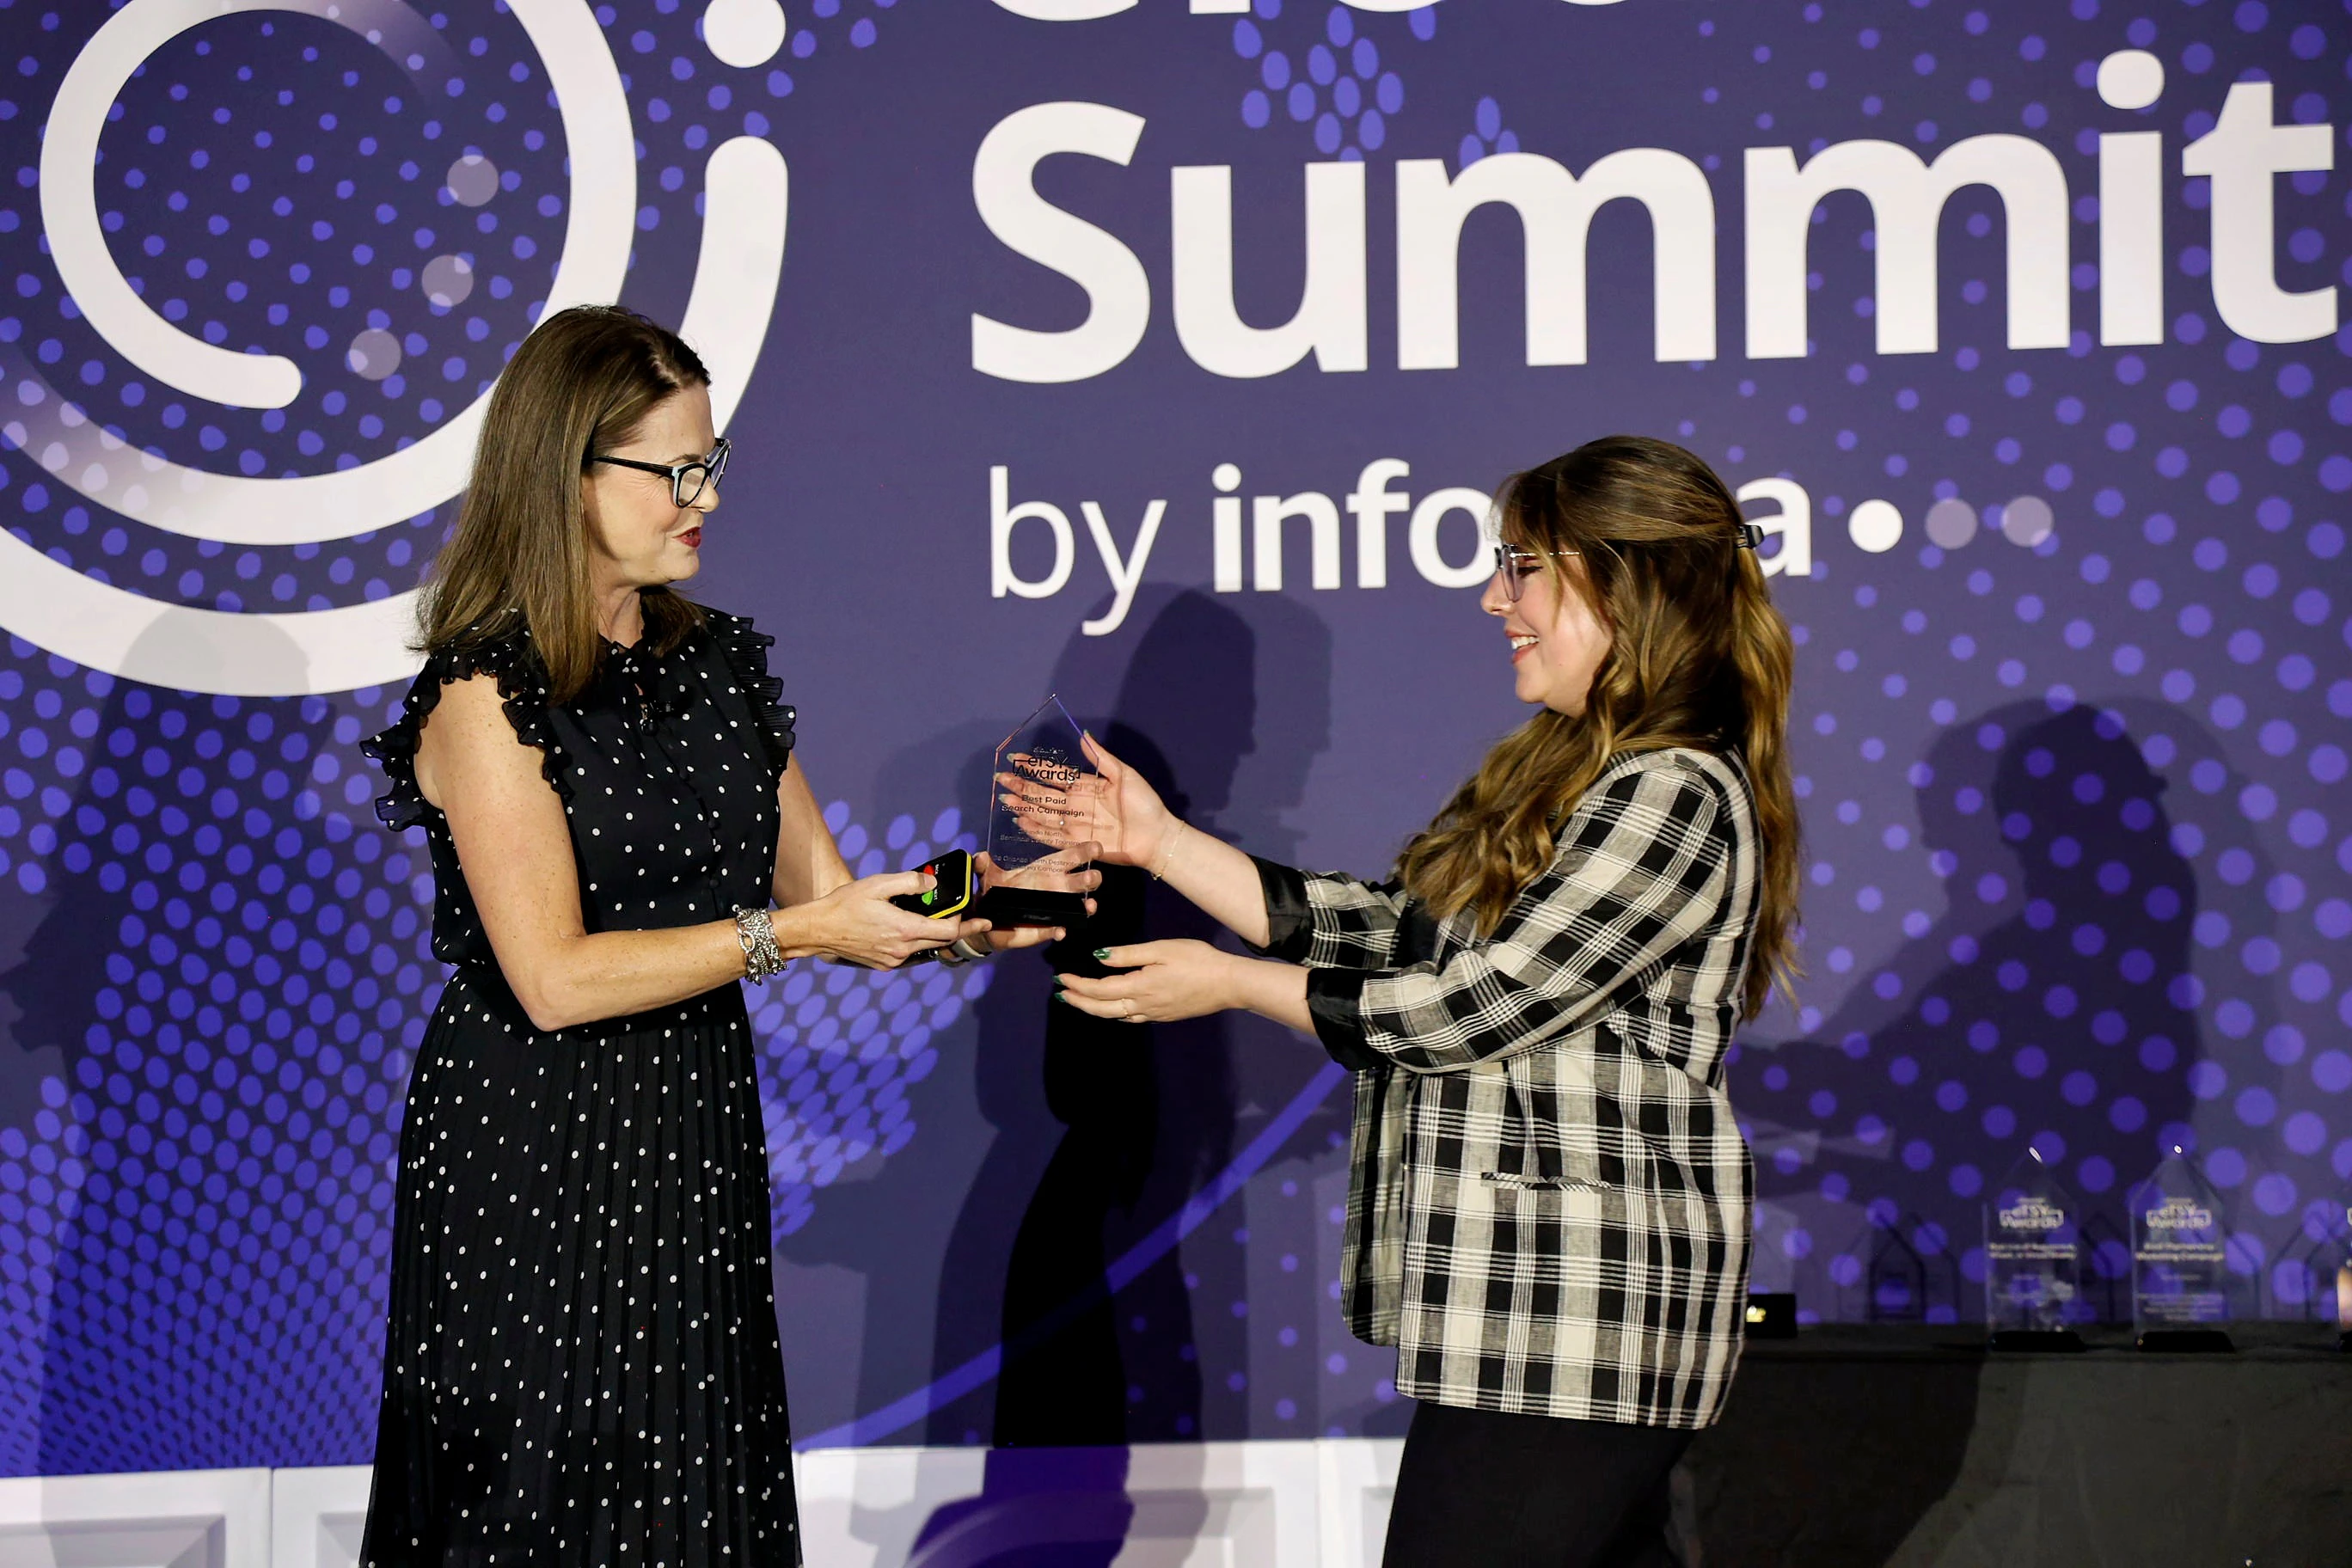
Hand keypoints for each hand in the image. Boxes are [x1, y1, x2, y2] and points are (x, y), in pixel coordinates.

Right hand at [798, 870, 988, 968]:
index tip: (980, 918)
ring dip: (936, 936)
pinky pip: (910, 954)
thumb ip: (909, 882)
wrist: (819, 929)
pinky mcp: (884, 965)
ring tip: (943, 921)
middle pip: (942, 942)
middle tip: (977, 922)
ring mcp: (893, 960)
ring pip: (926, 948)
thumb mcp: (878, 884)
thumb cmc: (846, 904)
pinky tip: (913, 929)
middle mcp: (902, 950)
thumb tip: (932, 883)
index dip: (966, 923)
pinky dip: (917, 942)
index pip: (948, 931)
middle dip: (960, 931)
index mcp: (904, 929)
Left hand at [972, 848, 1100, 952]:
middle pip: (1079, 881)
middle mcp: (1054, 888)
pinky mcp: (1045, 928)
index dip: (1082, 851)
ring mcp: (1053, 909)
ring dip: (1086, 906)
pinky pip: (1057, 930)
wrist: (986, 921)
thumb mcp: (987, 877)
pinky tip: (1060, 931)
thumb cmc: (994, 892)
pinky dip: (1060, 931)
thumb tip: (979, 857)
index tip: (1096, 847)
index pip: (1067, 858)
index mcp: (1044, 870)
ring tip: (1089, 906)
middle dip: (1090, 878)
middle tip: (1091, 877)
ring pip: (1077, 906)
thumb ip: (983, 866)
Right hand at [998, 732, 1179, 871]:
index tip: (1016, 758)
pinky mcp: (1077, 842)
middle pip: (1043, 793)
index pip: (1055, 774)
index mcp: (1086, 786)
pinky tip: (1021, 821)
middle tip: (1001, 778)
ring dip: (1023, 806)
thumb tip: (1084, 735)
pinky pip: (1051, 836)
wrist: (1155, 836)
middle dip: (1022, 785)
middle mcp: (1076, 804)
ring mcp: (1075, 824)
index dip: (1036, 766)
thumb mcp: (1124, 775)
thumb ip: (1101, 758)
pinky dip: (1035, 830)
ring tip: (1005, 798)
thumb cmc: (1144, 804)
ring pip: (1042, 813)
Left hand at [1053, 940, 1241, 1023]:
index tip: (1061, 978)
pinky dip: (1115, 1013)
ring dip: (1094, 1009)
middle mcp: (1143, 1006)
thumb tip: (1099, 957)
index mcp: (1140, 987)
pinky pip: (1132, 1018)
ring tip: (1080, 1000)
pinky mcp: (1164, 1016)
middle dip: (1079, 1002)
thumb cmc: (1198, 960)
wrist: (1228, 984)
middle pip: (1102, 1009)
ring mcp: (1154, 1014)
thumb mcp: (1161, 949)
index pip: (1099, 989)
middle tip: (1061, 994)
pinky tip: (1113, 1008)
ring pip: (1115, 1016)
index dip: (1078, 985)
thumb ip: (1128, 954)